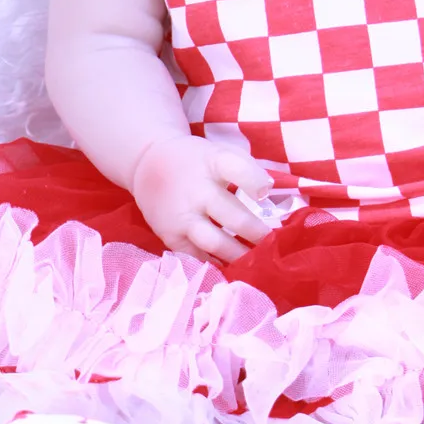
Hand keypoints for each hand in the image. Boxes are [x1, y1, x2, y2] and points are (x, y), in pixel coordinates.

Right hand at [131, 134, 273, 263]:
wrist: (148, 164)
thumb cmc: (197, 161)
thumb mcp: (221, 153)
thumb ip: (248, 170)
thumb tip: (272, 196)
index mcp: (213, 162)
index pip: (237, 169)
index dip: (255, 182)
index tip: (266, 195)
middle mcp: (197, 190)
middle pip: (233, 216)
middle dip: (258, 233)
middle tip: (275, 244)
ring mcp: (182, 215)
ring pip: (215, 242)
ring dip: (240, 254)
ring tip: (257, 262)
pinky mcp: (170, 235)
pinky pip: (195, 257)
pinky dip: (214, 266)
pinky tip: (230, 270)